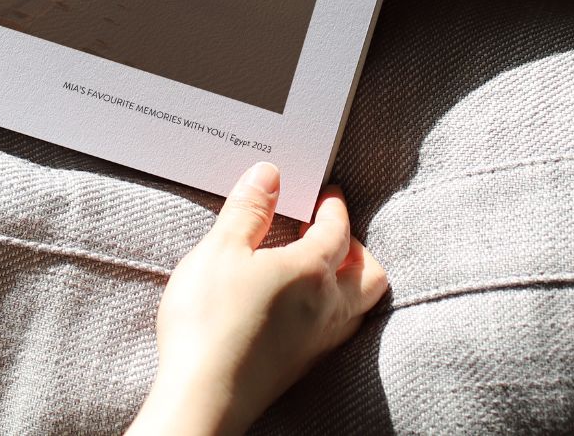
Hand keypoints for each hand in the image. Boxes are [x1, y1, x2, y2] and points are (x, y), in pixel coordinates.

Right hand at [128, 164, 387, 435]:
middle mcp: (327, 307)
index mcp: (311, 271)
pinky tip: (300, 306)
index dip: (333, 205)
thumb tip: (268, 175)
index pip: (338, 229)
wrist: (204, 397)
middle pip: (369, 272)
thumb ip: (248, 210)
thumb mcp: (220, 250)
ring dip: (348, 279)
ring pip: (358, 306)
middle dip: (356, 246)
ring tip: (316, 265)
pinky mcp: (303, 366)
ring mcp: (319, 342)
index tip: (326, 192)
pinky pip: (337, 330)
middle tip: (327, 229)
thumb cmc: (210, 322)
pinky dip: (331, 308)